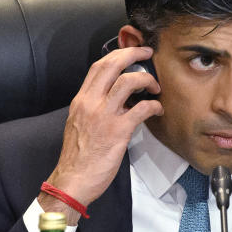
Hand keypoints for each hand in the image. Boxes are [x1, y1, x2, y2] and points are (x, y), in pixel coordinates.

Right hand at [39, 46, 161, 223]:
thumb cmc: (78, 157)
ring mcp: (104, 116)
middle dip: (132, 53)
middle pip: (111, 65)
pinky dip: (154, 106)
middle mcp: (90, 103)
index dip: (116, 55)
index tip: (130, 52)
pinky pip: (141, 109)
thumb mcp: (79, 124)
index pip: (97, 67)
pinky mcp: (118, 131)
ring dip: (146, 79)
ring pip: (128, 82)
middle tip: (147, 52)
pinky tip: (158, 110)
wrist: (73, 180)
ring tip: (155, 86)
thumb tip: (114, 100)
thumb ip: (93, 108)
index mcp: (80, 100)